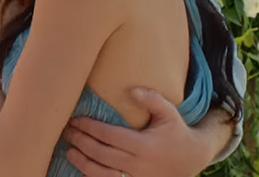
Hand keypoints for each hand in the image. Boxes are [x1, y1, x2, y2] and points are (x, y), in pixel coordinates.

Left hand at [62, 87, 214, 176]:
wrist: (191, 160)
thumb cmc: (176, 132)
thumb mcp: (169, 113)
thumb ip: (151, 99)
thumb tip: (130, 89)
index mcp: (145, 146)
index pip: (110, 136)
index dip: (90, 128)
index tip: (76, 119)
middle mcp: (138, 166)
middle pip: (102, 155)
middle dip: (81, 142)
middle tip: (67, 131)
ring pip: (102, 174)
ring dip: (82, 162)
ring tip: (69, 150)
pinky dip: (92, 176)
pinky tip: (82, 166)